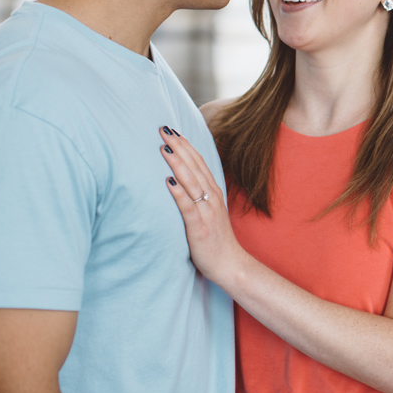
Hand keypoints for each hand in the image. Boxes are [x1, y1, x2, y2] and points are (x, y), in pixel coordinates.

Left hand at [158, 126, 244, 285]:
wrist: (230, 265)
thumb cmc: (216, 238)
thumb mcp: (210, 211)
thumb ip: (200, 195)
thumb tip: (183, 179)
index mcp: (213, 192)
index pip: (198, 162)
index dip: (185, 145)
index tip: (172, 129)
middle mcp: (211, 198)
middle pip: (193, 167)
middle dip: (178, 146)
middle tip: (163, 128)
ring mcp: (206, 212)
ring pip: (190, 182)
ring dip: (177, 163)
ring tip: (163, 147)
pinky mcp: (199, 227)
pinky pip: (187, 207)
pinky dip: (178, 193)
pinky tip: (168, 181)